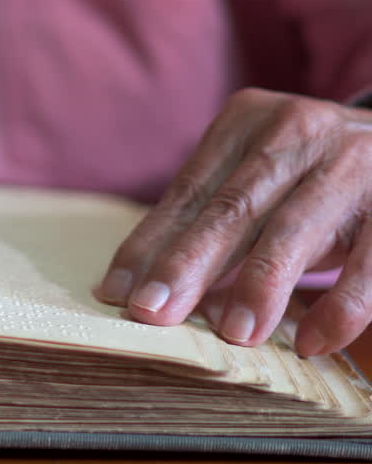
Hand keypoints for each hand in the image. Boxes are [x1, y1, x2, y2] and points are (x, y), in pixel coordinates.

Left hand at [94, 87, 371, 355]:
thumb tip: (151, 293)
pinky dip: (339, 305)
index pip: (188, 191)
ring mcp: (352, 164)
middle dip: (187, 265)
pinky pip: (369, 263)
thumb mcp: (259, 178)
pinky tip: (311, 342)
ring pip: (293, 230)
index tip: (116, 293)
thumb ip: (212, 222)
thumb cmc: (311, 173)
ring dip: (259, 286)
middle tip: (152, 312)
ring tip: (232, 333)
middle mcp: (297, 133)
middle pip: (231, 208)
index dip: (149, 245)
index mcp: (247, 121)